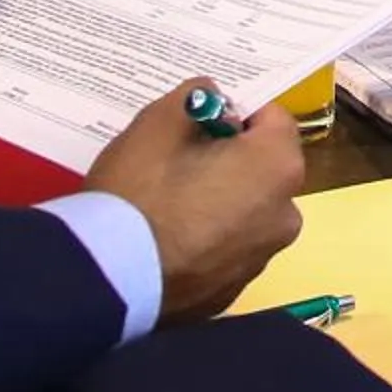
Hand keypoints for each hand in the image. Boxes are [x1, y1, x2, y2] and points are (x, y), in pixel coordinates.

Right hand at [84, 78, 306, 321]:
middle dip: (229, 158)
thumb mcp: (158, 123)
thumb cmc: (139, 192)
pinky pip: (225, 250)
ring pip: (245, 211)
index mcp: (277, 168)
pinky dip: (205, 241)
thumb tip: (213, 100)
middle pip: (261, 168)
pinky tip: (165, 240)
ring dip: (218, 200)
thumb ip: (195, 98)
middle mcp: (283, 216)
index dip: (235, 112)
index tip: (199, 120)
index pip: (272, 119)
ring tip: (167, 204)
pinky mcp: (231, 293)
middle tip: (177, 160)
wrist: (108, 281)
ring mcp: (260, 260)